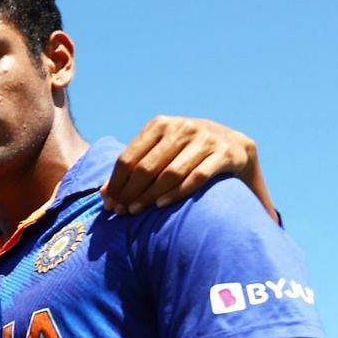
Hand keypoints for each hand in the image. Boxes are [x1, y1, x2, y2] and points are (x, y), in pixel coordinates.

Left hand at [102, 116, 270, 217]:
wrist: (233, 146)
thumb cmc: (185, 153)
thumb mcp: (160, 151)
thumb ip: (134, 167)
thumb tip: (104, 194)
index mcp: (160, 125)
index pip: (128, 158)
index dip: (116, 184)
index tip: (109, 204)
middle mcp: (183, 127)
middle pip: (146, 167)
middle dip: (130, 193)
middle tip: (121, 212)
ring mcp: (206, 139)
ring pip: (169, 173)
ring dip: (149, 196)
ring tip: (136, 211)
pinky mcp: (225, 153)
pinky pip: (196, 178)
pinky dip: (176, 193)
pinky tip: (161, 205)